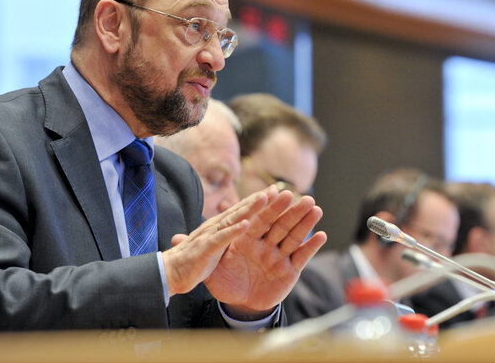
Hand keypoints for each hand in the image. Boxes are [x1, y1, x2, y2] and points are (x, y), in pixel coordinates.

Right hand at [161, 190, 272, 295]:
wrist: (171, 272)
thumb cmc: (196, 257)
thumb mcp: (216, 243)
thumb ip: (227, 232)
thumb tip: (242, 223)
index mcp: (220, 225)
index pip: (242, 209)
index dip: (258, 200)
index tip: (275, 190)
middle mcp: (216, 225)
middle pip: (241, 209)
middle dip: (259, 199)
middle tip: (276, 189)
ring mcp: (210, 234)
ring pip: (233, 218)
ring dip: (249, 208)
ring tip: (264, 199)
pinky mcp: (205, 248)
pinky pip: (221, 238)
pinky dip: (233, 231)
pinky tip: (246, 225)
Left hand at [205, 188, 326, 317]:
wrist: (239, 303)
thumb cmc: (227, 281)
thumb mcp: (211, 266)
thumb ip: (199, 250)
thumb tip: (173, 238)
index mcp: (247, 239)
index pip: (257, 219)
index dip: (265, 205)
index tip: (273, 190)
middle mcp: (266, 244)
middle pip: (279, 223)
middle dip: (290, 209)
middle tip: (301, 195)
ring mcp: (279, 256)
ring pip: (293, 236)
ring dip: (305, 222)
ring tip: (315, 207)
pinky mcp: (289, 271)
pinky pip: (301, 257)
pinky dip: (311, 246)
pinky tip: (321, 235)